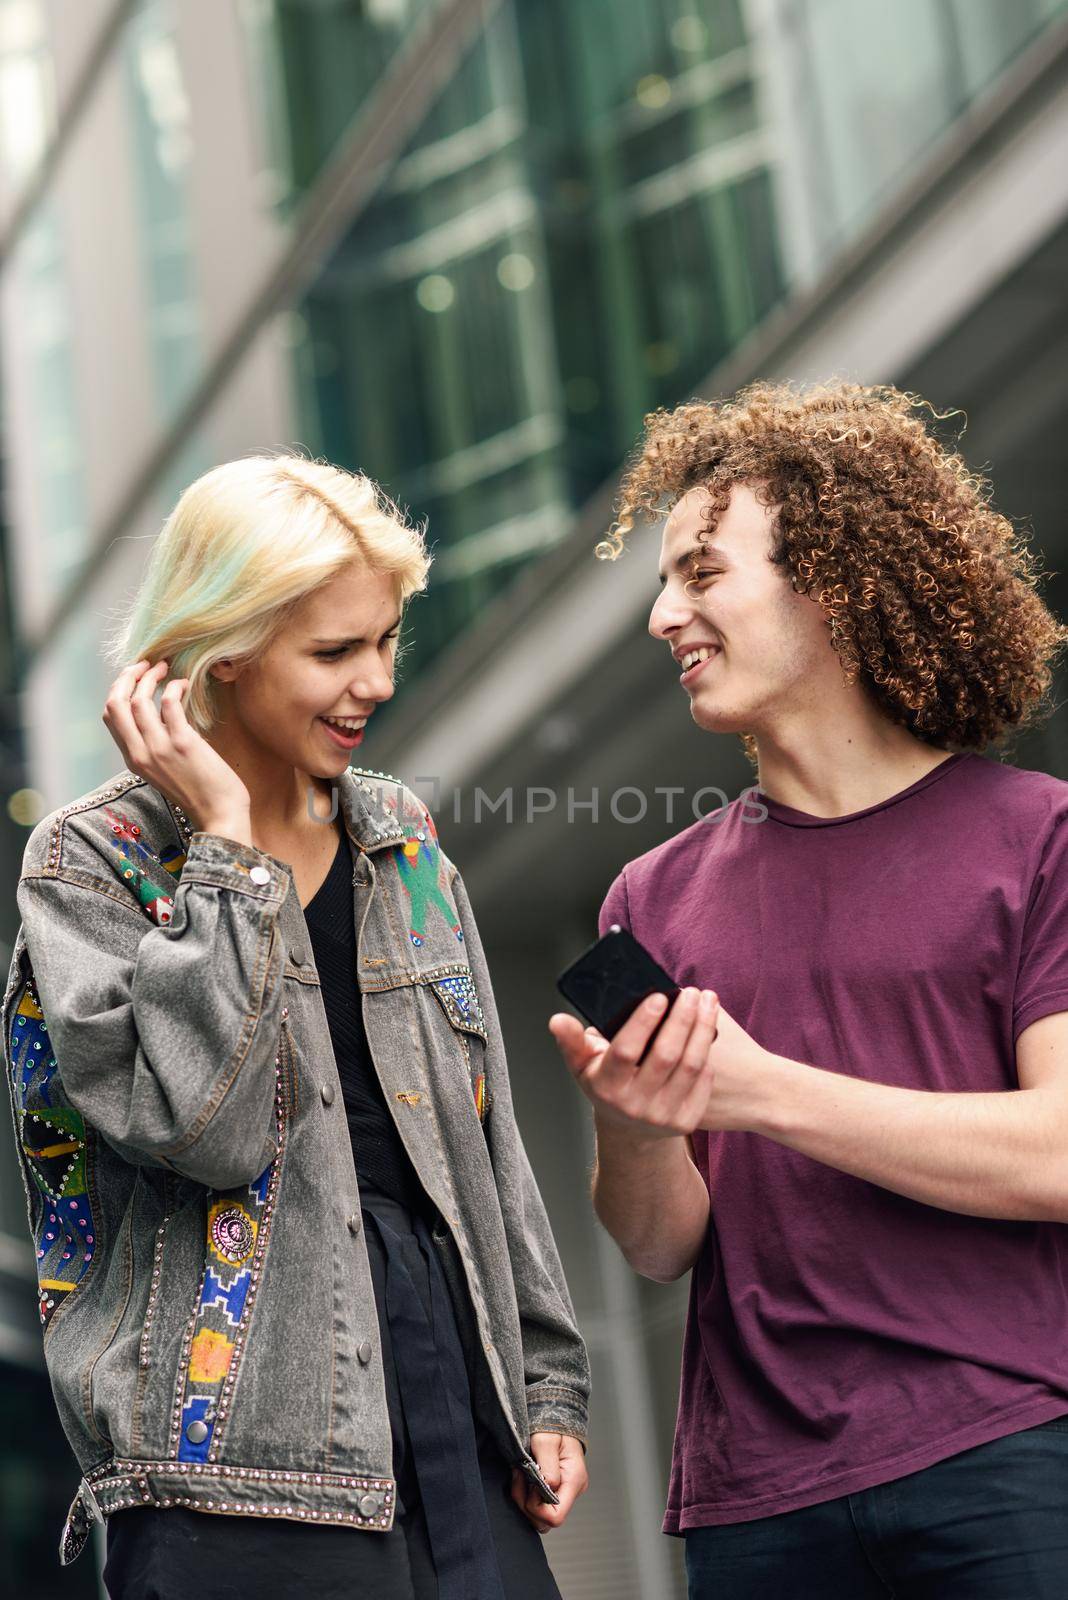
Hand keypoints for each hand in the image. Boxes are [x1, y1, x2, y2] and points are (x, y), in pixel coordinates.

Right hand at [102, 660, 250, 833]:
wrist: (219, 815)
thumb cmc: (199, 792)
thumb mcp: (165, 771)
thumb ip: (156, 746)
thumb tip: (161, 715)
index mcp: (133, 760)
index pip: (110, 716)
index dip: (119, 690)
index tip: (135, 677)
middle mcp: (140, 754)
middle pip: (115, 704)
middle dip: (127, 677)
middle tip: (145, 664)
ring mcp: (159, 749)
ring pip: (138, 701)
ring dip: (150, 677)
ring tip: (165, 668)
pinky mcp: (182, 743)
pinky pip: (169, 703)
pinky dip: (174, 687)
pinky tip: (184, 684)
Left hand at [510, 1432, 587, 1532]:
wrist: (555, 1417)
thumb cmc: (552, 1427)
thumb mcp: (546, 1441)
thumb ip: (546, 1467)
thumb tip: (546, 1489)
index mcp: (573, 1481)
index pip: (556, 1516)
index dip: (537, 1506)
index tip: (530, 1483)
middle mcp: (570, 1491)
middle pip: (545, 1522)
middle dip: (526, 1504)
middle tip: (520, 1477)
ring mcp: (563, 1492)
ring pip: (538, 1518)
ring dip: (523, 1500)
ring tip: (520, 1475)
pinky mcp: (553, 1491)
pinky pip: (536, 1507)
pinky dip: (524, 1496)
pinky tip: (522, 1478)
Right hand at [549, 987, 720, 1138]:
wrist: (629, 1129)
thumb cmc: (606, 1084)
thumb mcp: (582, 1064)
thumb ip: (571, 1040)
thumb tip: (558, 1020)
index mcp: (606, 1086)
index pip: (626, 1051)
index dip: (643, 1023)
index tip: (659, 996)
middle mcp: (634, 1104)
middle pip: (666, 1056)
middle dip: (683, 1019)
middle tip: (692, 993)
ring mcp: (662, 1116)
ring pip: (691, 1065)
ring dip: (703, 1029)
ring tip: (708, 1002)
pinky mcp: (686, 1122)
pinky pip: (704, 1081)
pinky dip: (708, 1053)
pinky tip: (707, 1031)